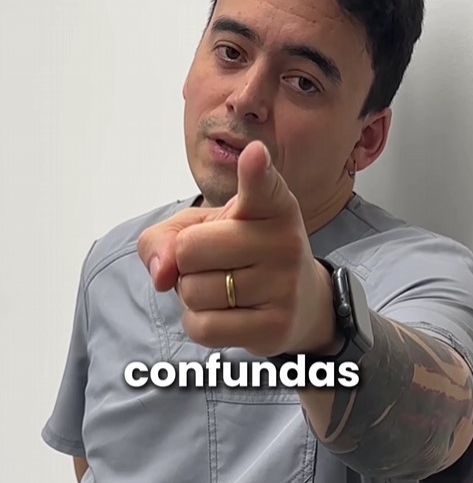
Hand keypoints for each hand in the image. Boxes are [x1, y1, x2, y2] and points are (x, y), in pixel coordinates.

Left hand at [137, 141, 338, 356]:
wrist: (300, 304)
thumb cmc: (243, 256)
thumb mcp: (204, 229)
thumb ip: (166, 236)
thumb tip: (162, 273)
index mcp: (272, 205)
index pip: (262, 185)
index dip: (255, 171)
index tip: (254, 155)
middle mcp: (284, 241)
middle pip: (190, 249)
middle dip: (186, 263)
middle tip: (215, 264)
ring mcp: (284, 285)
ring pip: (194, 292)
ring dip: (193, 296)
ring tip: (224, 290)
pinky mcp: (276, 326)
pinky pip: (204, 327)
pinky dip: (199, 323)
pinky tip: (225, 315)